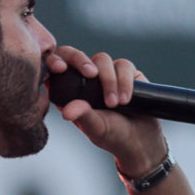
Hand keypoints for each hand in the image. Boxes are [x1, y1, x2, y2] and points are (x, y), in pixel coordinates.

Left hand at [42, 44, 164, 174]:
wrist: (141, 139)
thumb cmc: (112, 136)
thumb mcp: (95, 128)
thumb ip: (83, 116)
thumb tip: (67, 111)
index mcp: (68, 92)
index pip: (53, 68)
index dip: (53, 61)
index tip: (60, 68)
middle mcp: (84, 79)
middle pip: (74, 54)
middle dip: (81, 60)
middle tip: (91, 74)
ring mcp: (104, 74)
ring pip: (101, 59)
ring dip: (109, 80)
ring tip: (115, 103)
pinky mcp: (125, 72)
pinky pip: (123, 65)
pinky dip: (125, 81)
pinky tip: (126, 99)